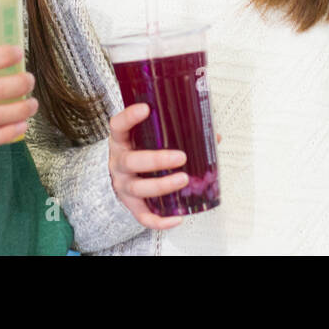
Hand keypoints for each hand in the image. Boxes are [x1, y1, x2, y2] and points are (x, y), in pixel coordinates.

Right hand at [108, 103, 188, 229]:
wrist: (115, 178)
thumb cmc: (138, 152)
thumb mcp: (146, 138)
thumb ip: (172, 132)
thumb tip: (213, 134)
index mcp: (121, 141)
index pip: (118, 125)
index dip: (130, 117)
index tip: (146, 108)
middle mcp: (119, 163)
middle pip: (132, 161)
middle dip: (156, 160)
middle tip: (180, 157)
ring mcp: (124, 185)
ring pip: (139, 188)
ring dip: (162, 185)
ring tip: (184, 180)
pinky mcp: (131, 205)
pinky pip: (143, 216)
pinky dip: (160, 220)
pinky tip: (177, 218)